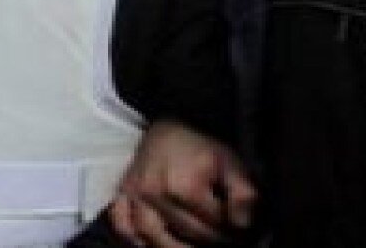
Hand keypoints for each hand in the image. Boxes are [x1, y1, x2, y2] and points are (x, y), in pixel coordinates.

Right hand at [110, 121, 254, 246]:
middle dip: (207, 240)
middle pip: (187, 232)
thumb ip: (243, 194)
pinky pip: (122, 225)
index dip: (229, 229)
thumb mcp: (229, 163)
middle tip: (217, 238)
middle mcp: (155, 191)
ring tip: (190, 246)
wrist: (167, 130)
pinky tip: (151, 243)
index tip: (235, 228)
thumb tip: (242, 224)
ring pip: (152, 235)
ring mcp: (135, 193)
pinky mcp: (122, 193)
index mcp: (185, 184)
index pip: (213, 224)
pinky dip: (135, 239)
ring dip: (173, 247)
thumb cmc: (199, 148)